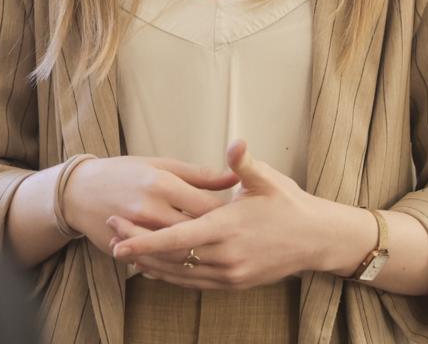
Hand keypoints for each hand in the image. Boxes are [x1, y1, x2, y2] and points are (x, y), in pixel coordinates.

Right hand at [61, 154, 238, 254]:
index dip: (227, 214)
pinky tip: (186, 264)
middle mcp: (150, 209)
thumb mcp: (162, 165)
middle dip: (215, 238)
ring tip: (211, 251)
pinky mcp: (127, 248)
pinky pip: (158, 263)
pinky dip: (174, 265)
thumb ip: (199, 175)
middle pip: (194, 233)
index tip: (239, 216)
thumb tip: (233, 178)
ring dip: (196, 255)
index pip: (206, 206)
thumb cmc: (125, 172)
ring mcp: (137, 232)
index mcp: (162, 184)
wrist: (79, 191)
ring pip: (178, 254)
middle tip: (230, 239)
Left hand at [107, 140, 357, 290]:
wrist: (316, 240)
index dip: (145, 241)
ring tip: (124, 249)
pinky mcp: (233, 284)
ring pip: (179, 274)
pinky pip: (193, 283)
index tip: (118, 240)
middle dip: (138, 247)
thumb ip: (243, 163)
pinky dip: (170, 275)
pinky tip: (153, 267)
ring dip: (149, 264)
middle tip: (111, 231)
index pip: (177, 238)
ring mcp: (229, 274)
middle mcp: (225, 257)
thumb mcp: (267, 180)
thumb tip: (235, 143)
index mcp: (227, 228)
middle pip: (170, 258)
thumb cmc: (289, 204)